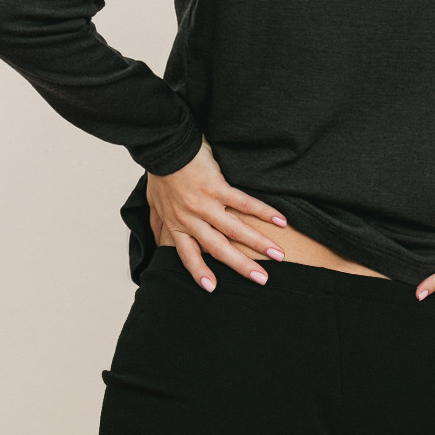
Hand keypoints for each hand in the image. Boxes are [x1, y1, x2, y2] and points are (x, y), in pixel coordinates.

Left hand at [146, 135, 288, 291]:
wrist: (165, 146)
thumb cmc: (160, 173)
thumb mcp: (154, 202)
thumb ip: (158, 224)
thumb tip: (158, 243)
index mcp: (176, 224)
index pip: (187, 255)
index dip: (199, 272)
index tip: (212, 288)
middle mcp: (191, 218)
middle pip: (218, 248)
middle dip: (241, 265)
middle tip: (262, 280)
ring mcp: (205, 203)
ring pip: (234, 229)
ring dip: (258, 243)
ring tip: (279, 255)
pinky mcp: (217, 186)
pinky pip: (243, 203)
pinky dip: (263, 212)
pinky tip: (280, 220)